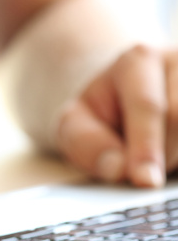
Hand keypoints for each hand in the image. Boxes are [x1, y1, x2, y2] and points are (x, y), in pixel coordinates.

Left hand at [55, 44, 176, 187]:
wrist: (125, 100)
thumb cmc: (101, 113)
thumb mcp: (74, 123)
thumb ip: (86, 143)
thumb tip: (118, 168)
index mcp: (138, 60)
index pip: (148, 105)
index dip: (146, 146)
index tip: (144, 180)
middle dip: (162, 156)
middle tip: (143, 175)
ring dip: (177, 158)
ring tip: (158, 159)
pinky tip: (171, 158)